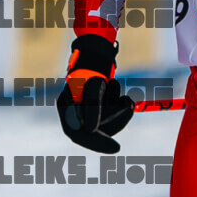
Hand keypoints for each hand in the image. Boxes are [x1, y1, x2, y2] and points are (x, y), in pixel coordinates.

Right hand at [57, 34, 133, 154]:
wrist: (97, 48)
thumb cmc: (92, 64)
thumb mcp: (93, 84)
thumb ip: (92, 106)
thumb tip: (91, 130)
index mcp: (66, 107)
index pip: (78, 134)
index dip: (97, 143)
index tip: (117, 148)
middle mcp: (75, 111)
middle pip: (95, 131)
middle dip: (116, 122)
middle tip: (130, 111)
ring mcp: (87, 109)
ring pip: (107, 123)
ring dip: (120, 112)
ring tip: (126, 98)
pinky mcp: (99, 105)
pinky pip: (113, 116)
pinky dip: (121, 108)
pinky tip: (124, 97)